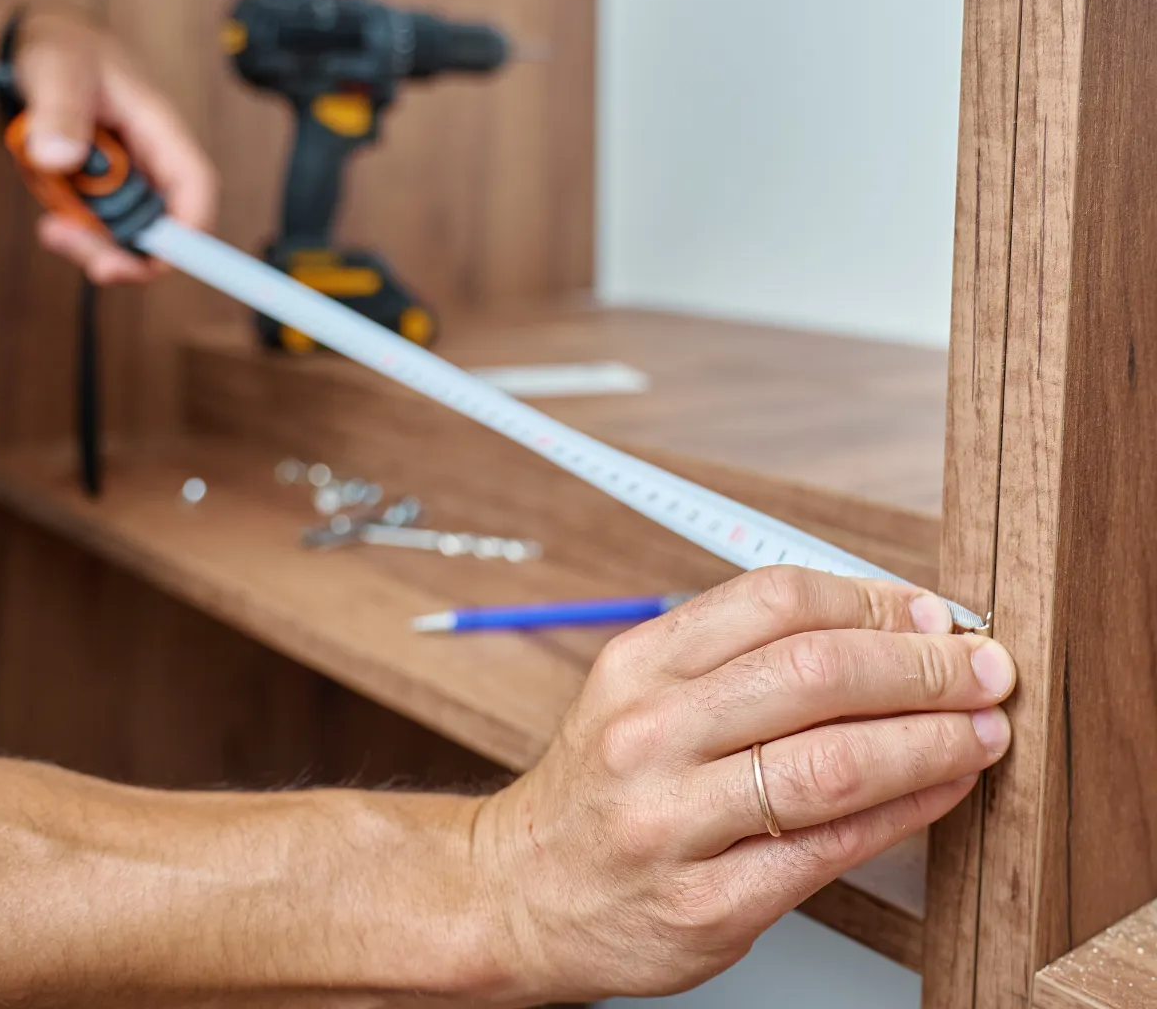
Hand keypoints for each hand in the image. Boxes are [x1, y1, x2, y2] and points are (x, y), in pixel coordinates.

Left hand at [13, 6, 217, 283]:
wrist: (47, 54)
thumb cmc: (65, 52)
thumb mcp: (58, 71)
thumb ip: (60, 111)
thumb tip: (57, 157)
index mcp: (162, 133)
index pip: (195, 187)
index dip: (189, 230)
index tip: (158, 259)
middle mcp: (155, 167)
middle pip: (162, 230)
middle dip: (123, 253)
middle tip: (70, 246)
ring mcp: (131, 186)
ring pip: (130, 240)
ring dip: (91, 245)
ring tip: (50, 230)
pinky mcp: (107, 198)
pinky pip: (100, 232)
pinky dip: (75, 234)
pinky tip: (51, 217)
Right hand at [476, 567, 1014, 1001]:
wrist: (522, 890)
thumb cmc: (602, 784)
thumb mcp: (640, 690)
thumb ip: (738, 654)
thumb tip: (877, 623)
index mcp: (639, 664)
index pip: (774, 600)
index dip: (871, 600)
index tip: (927, 613)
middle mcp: (649, 733)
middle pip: (814, 672)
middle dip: (921, 665)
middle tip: (980, 667)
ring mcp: (673, 821)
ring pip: (833, 762)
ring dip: (931, 740)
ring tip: (981, 729)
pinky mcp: (705, 904)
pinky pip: (829, 848)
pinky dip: (904, 812)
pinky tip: (941, 790)